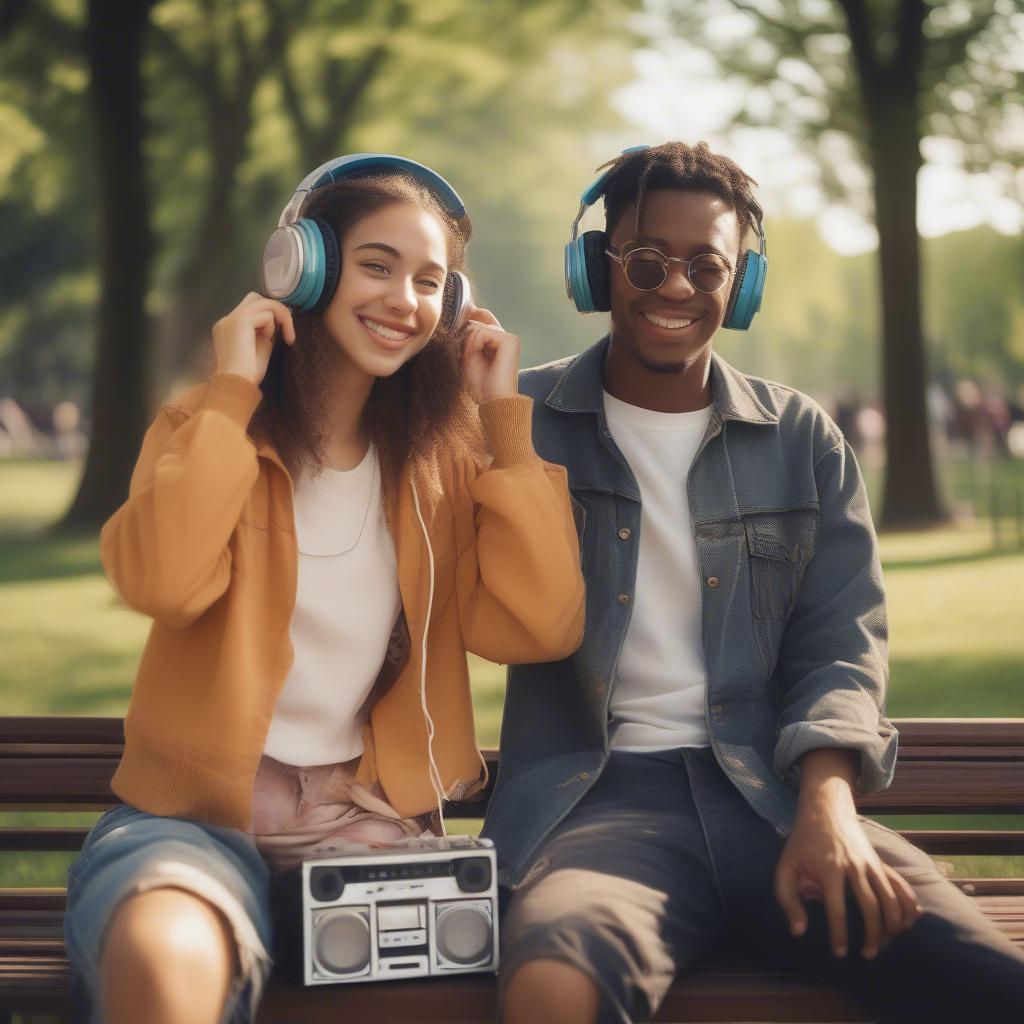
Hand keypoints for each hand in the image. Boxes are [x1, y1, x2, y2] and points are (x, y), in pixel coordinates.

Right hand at [212, 292, 295, 385]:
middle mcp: (226, 319)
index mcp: (228, 326)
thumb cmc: (248, 374)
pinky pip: (266, 315)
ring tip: (286, 337)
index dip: (270, 315)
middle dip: (276, 310)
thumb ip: (265, 332)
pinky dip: (273, 327)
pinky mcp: (239, 322)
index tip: (282, 333)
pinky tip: (270, 341)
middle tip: (288, 330)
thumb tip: (279, 321)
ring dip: (281, 317)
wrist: (237, 385)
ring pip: (263, 302)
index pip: (251, 307)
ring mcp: (231, 319)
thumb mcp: (260, 348)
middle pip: (256, 298)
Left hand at [462, 306, 519, 404]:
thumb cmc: (481, 386)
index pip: (479, 319)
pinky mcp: (510, 340)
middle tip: (466, 358)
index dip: (466, 326)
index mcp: (496, 343)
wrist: (493, 402)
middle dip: (465, 339)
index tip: (460, 347)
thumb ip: (468, 337)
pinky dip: (474, 344)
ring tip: (471, 360)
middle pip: (476, 323)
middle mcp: (504, 338)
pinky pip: (483, 332)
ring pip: (477, 327)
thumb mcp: (468, 357)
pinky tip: (476, 357)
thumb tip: (467, 319)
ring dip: (468, 344)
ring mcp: (509, 338)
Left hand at [775, 773, 922, 959]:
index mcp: (829, 869)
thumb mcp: (786, 867)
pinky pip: (900, 884)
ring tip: (886, 943)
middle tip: (868, 954)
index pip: (837, 909)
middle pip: (871, 907)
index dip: (840, 934)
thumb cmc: (802, 842)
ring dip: (892, 924)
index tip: (840, 953)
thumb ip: (788, 900)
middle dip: (872, 936)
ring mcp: (870, 863)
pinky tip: (910, 920)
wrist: (825, 808)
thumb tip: (798, 931)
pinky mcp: (879, 861)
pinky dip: (908, 903)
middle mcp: (854, 866)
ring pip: (890, 898)